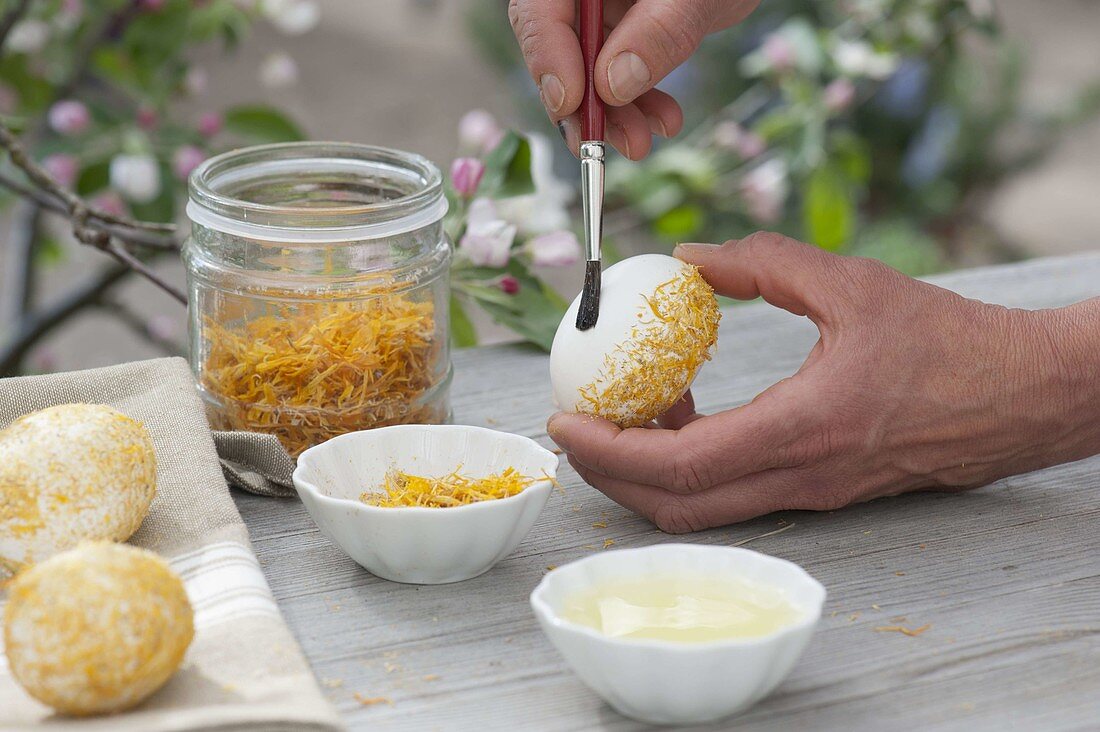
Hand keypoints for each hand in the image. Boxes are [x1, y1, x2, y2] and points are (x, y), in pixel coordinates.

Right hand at [508, 0, 760, 158]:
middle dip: (579, 101)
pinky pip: (616, 72)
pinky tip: (663, 120)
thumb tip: (613, 85)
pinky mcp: (623, 27)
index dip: (547, 58)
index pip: (540, 9)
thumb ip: (658, 31)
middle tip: (595, 144)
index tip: (569, 104)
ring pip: (584, 67)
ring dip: (611, 113)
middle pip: (556, 45)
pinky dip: (637, 102)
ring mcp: (600, 7)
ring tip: (640, 143)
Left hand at [548, 233, 1099, 532]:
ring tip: (635, 406)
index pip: (679, 466)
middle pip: (676, 505)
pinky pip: (736, 494)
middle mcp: (801, 478)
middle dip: (611, 474)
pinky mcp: (822, 493)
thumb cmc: (947, 340)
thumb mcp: (852, 283)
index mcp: (803, 429)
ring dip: (649, 471)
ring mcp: (812, 495)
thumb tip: (689, 256)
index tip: (565, 423)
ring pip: (703, 508)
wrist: (1020, 396)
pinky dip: (692, 466)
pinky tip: (690, 411)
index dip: (609, 452)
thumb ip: (764, 263)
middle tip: (577, 427)